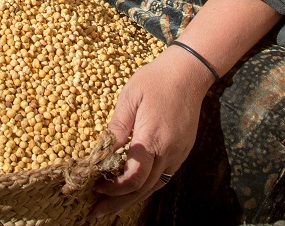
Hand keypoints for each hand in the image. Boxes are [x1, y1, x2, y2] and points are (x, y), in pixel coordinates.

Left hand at [91, 46, 213, 217]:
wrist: (188, 73)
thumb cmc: (155, 80)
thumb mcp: (130, 97)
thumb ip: (117, 126)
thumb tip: (103, 151)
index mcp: (152, 139)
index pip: (133, 177)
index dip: (113, 187)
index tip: (96, 186)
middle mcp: (168, 152)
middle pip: (143, 189)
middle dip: (118, 202)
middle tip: (96, 211)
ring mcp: (178, 153)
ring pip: (155, 186)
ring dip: (133, 199)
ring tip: (113, 207)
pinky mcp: (183, 151)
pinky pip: (164, 176)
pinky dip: (147, 186)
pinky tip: (134, 188)